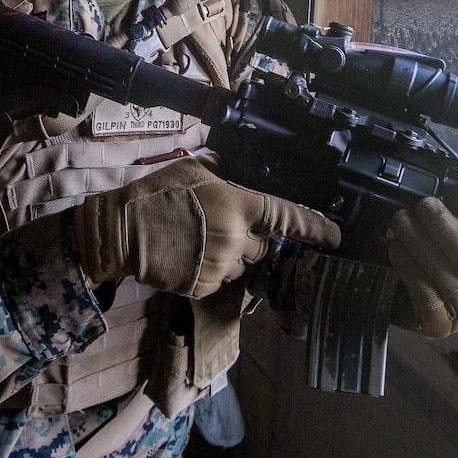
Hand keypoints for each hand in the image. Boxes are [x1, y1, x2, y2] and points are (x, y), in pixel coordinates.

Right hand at [73, 158, 341, 298]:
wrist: (121, 232)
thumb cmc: (156, 194)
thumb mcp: (193, 170)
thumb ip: (222, 173)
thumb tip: (231, 171)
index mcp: (239, 206)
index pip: (287, 216)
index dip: (315, 227)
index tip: (335, 236)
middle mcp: (238, 239)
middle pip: (262, 245)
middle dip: (248, 237)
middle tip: (219, 225)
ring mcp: (222, 266)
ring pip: (241, 265)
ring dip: (229, 256)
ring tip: (198, 240)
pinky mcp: (204, 287)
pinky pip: (219, 280)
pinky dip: (210, 271)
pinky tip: (188, 255)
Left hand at [388, 198, 457, 338]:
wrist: (393, 286)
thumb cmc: (429, 250)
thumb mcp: (453, 223)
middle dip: (448, 232)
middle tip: (424, 207)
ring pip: (449, 281)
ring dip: (421, 247)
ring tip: (401, 223)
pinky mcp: (437, 327)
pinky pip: (428, 300)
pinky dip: (411, 272)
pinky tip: (397, 252)